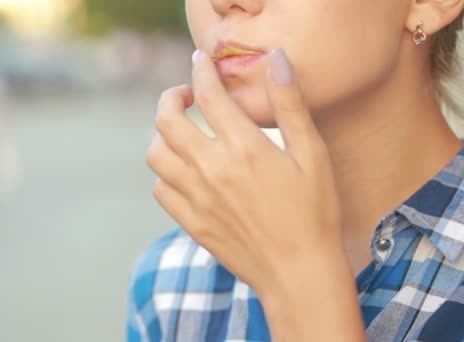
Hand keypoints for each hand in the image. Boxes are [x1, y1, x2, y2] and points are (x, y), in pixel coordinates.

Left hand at [146, 48, 346, 294]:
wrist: (299, 273)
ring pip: (156, 154)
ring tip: (181, 133)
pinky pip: (160, 189)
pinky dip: (165, 173)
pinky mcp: (191, 222)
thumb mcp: (312, 154)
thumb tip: (278, 59)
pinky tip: (183, 172)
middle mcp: (212, 169)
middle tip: (185, 96)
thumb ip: (290, 105)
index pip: (207, 94)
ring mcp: (196, 198)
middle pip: (167, 120)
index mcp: (244, 147)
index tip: (200, 61)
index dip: (200, 70)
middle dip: (170, 98)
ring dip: (163, 136)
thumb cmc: (314, 213)